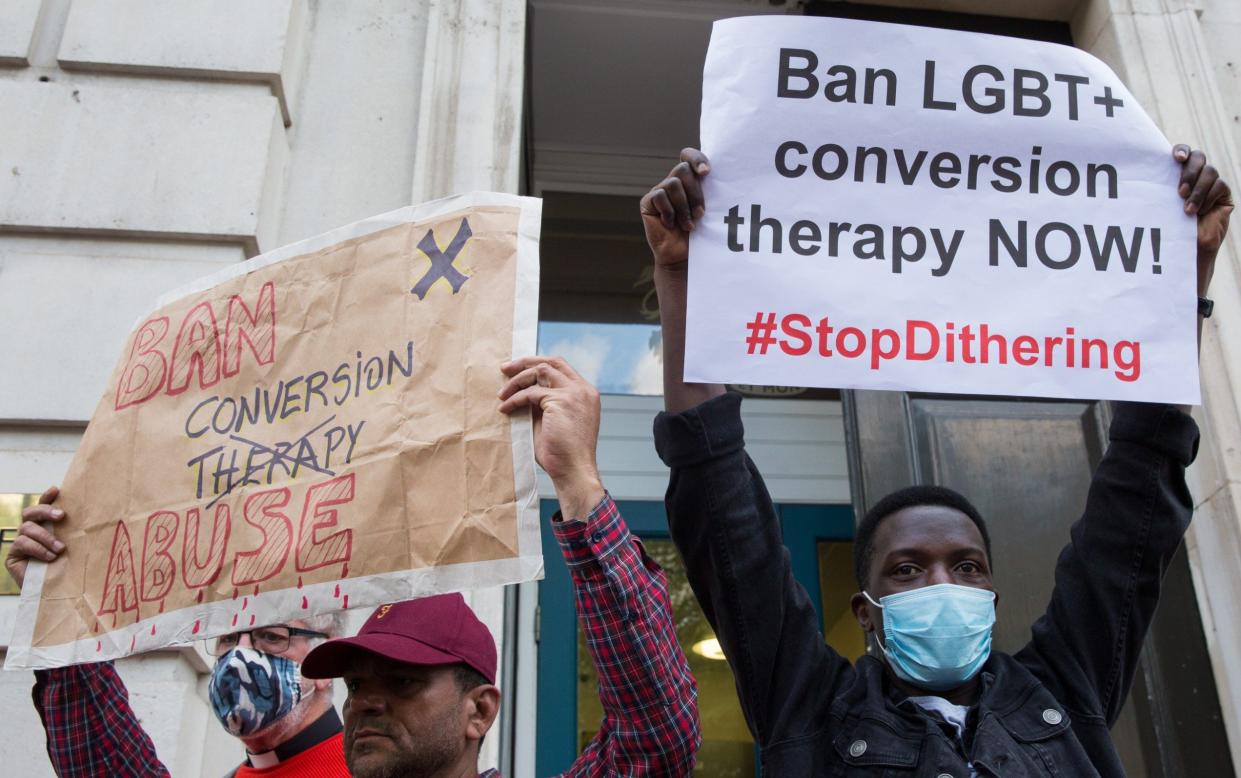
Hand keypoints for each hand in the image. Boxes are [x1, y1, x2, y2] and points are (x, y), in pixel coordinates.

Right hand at [4, 486, 65, 589]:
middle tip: (61, 516)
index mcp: (45, 526)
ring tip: (60, 549)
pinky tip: (50, 557)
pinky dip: (38, 548)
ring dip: (46, 536)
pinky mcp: (12, 555)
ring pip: (27, 528)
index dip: (47, 496)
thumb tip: (93, 516)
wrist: (54, 593)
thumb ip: (74, 533)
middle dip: (45, 510)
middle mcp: (30, 531)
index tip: (56, 489)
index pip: (42, 506)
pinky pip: (22, 543)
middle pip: (30, 512)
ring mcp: (19, 542)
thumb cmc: (67, 568)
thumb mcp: (73, 547)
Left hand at [498, 357, 603, 519]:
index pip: (561, 367)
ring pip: (539, 372)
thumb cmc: (563, 454)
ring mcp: (574, 393)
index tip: (518, 369)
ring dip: (517, 381)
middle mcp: (582, 389)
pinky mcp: (561, 401)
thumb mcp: (555, 421)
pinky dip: (514, 399)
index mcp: (585, 393)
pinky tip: (505, 409)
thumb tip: (523, 392)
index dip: (538, 364)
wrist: (573, 472)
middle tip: (504, 369)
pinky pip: (530, 393)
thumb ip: (545, 404)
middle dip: (525, 362)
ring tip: (502, 395)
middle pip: (551, 362)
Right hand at [640, 148, 710, 270]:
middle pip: (683, 169)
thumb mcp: (708, 210)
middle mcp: (674, 182)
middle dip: (695, 192)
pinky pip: (660, 196)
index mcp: (690, 180)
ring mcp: (660, 191)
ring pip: (673, 184)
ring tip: (688, 225)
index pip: (689, 156)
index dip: (697, 158)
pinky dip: (669, 212)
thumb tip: (710, 174)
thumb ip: (708, 191)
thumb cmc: (699, 235)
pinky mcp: (648, 202)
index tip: (706, 172)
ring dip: (684, 206)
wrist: (682, 257)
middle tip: (701, 214)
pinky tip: (671, 225)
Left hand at [1173, 144, 1232, 295]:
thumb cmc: (1168, 228)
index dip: (1181, 151)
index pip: (1182, 153)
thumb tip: (1143, 170)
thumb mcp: (1162, 205)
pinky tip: (1200, 212)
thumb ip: (1160, 187)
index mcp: (1178, 174)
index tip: (1176, 159)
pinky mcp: (1223, 194)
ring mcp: (1211, 183)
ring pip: (1210, 171)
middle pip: (1198, 157)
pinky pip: (1220, 186)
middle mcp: (1196, 175)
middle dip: (1189, 172)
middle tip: (1180, 191)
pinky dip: (1208, 198)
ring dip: (1198, 190)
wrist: (1186, 250)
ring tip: (1187, 209)